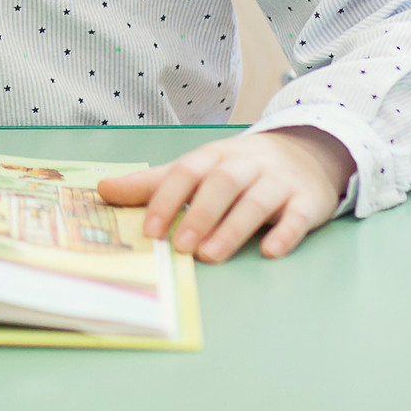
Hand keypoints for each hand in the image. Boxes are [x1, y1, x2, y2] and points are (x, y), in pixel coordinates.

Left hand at [97, 127, 353, 262]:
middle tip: (181, 247)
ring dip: (233, 228)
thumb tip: (103, 189)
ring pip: (257, 200)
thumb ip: (153, 184)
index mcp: (214, 156)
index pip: (187, 172)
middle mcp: (247, 164)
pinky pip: (298, 215)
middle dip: (200, 214)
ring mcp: (279, 181)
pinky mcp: (307, 201)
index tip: (151, 230)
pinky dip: (285, 233)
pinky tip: (270, 251)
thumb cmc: (239, 169)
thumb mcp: (197, 169)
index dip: (167, 199)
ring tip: (211, 256)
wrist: (306, 154)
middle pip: (223, 183)